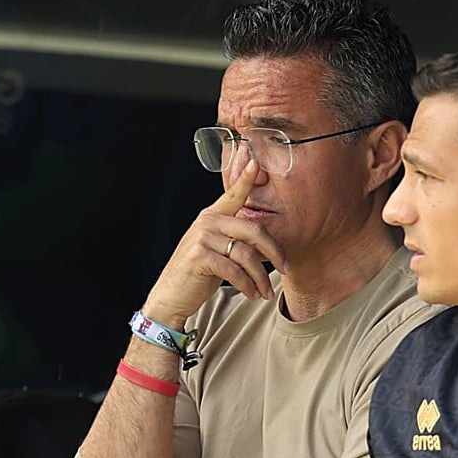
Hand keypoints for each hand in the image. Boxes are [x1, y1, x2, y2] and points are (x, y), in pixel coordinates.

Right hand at [143, 161, 288, 325]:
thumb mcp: (216, 249)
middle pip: (253, 230)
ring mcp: (202, 238)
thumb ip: (235, 239)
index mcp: (213, 215)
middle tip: (285, 268)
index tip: (257, 162)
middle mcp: (208, 221)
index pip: (234, 194)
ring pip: (246, 255)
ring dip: (260, 277)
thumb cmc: (198, 272)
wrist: (172, 295)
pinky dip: (248, 285)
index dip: (246, 178)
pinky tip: (252, 294)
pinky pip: (235, 271)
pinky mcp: (200, 257)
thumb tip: (267, 245)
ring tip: (265, 292)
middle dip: (274, 252)